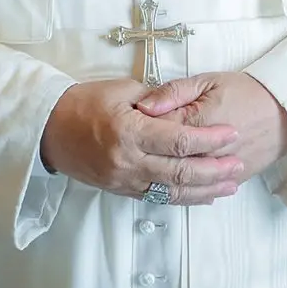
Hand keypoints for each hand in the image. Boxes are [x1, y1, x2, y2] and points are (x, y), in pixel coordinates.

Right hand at [40, 77, 242, 203]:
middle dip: (215, 170)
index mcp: (131, 131)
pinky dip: (182, 198)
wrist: (48, 129)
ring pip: (172, 191)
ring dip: (204, 190)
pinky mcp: (120, 190)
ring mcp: (124, 180)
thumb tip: (186, 108)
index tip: (233, 134)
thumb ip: (158, 100)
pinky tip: (202, 195)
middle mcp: (128, 160)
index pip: (180, 140)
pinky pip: (157, 198)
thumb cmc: (85, 102)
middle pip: (181, 172)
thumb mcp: (123, 89)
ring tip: (230, 186)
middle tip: (238, 165)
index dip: (211, 140)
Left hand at [136, 71, 286, 186]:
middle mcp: (203, 151)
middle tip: (133, 153)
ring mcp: (216, 169)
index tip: (128, 125)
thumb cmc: (248, 92)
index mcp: (194, 121)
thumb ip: (174, 92)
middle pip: (163, 161)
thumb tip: (144, 105)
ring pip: (180, 183)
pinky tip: (171, 188)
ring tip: (144, 173)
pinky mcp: (229, 180)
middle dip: (145, 159)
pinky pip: (201, 193)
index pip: (155, 131)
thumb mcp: (209, 81)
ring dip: (158, 180)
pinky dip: (185, 193)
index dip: (138, 129)